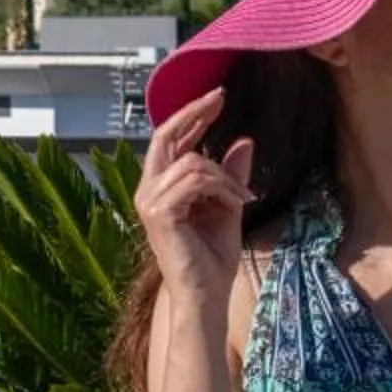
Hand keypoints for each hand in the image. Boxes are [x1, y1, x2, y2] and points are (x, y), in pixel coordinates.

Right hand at [134, 86, 255, 298]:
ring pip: (191, 161)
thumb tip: (243, 140)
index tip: (216, 98)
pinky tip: (235, 204)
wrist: (206, 293)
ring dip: (224, 176)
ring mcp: (149, 201)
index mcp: (160, 188)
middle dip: (194, 114)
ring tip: (243, 198)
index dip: (191, 116)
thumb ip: (231, 175)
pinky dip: (222, 187)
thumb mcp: (229, 205)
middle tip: (220, 98)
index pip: (169, 140)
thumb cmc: (212, 258)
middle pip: (165, 136)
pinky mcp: (159, 212)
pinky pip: (195, 180)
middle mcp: (147, 191)